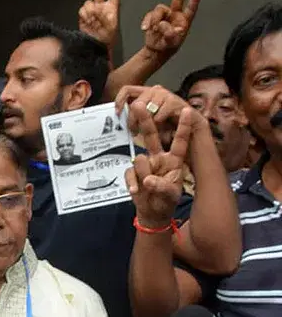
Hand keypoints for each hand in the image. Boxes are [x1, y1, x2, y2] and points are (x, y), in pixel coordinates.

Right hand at [78, 0, 121, 50]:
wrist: (96, 45)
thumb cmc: (107, 37)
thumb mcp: (110, 26)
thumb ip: (102, 15)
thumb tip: (94, 8)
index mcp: (111, 8)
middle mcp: (101, 7)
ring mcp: (91, 11)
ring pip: (88, 4)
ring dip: (90, 12)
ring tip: (93, 22)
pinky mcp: (83, 16)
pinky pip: (82, 11)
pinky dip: (84, 17)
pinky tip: (88, 22)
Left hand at [114, 84, 205, 133]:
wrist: (192, 133)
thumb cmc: (170, 129)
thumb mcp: (148, 124)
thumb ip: (136, 119)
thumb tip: (119, 119)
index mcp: (146, 95)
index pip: (127, 90)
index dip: (120, 100)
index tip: (117, 112)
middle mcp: (156, 91)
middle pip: (136, 102)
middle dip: (133, 119)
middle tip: (134, 131)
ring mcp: (167, 95)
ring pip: (147, 109)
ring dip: (148, 123)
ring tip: (152, 131)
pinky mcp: (177, 102)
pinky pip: (160, 113)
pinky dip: (160, 123)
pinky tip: (164, 127)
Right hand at [125, 102, 192, 226]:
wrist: (152, 212)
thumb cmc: (166, 200)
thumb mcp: (170, 196)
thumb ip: (162, 187)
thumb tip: (148, 179)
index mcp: (173, 161)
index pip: (179, 141)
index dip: (183, 127)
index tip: (186, 111)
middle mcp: (158, 158)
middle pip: (151, 136)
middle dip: (145, 120)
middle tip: (138, 104)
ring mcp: (144, 165)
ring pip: (140, 160)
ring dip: (143, 174)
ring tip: (149, 188)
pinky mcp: (132, 173)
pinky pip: (129, 173)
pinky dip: (132, 183)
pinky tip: (136, 191)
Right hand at [141, 0, 201, 55]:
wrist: (156, 50)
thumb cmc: (168, 46)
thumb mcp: (171, 43)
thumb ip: (169, 34)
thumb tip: (163, 24)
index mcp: (183, 21)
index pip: (190, 9)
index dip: (194, 0)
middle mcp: (175, 15)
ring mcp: (164, 15)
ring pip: (159, 10)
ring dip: (155, 19)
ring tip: (153, 29)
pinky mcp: (154, 17)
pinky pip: (149, 15)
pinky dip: (147, 22)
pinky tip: (145, 29)